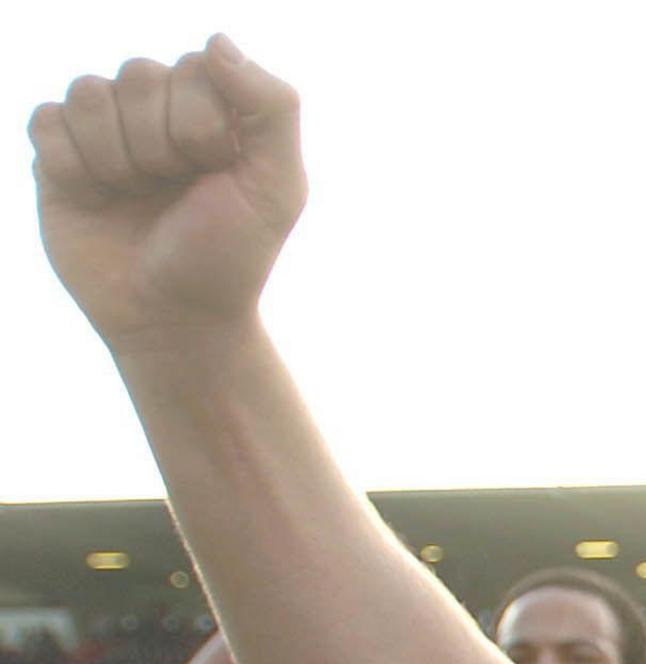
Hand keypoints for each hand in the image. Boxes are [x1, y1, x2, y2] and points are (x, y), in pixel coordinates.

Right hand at [28, 35, 306, 348]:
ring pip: (89, 92)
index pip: (194, 66)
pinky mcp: (59, 158)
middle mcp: (160, 113)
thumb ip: (271, 106)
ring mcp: (107, 132)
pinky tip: (95, 197)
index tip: (213, 172)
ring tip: (134, 195)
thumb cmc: (229, 256)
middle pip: (139, 73)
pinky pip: (47, 120)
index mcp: (215, 111)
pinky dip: (72, 164)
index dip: (201, 124)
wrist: (172, 319)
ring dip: (116, 155)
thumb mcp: (276, 185)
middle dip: (159, 143)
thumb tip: (216, 40)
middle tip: (171, 189)